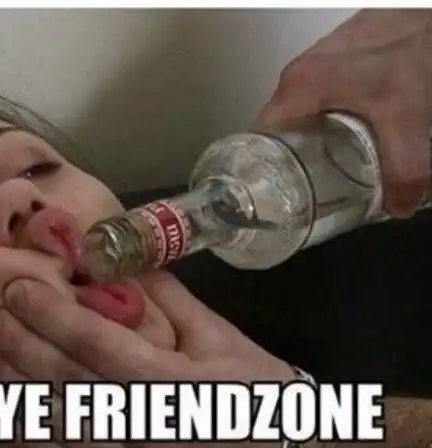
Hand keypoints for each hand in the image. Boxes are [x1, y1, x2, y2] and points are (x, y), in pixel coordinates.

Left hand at [0, 273, 293, 447]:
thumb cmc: (256, 399)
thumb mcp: (222, 343)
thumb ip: (169, 302)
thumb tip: (119, 261)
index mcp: (172, 385)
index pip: (95, 344)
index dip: (50, 313)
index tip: (16, 288)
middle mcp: (143, 429)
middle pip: (66, 383)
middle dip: (22, 347)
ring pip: (55, 430)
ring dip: (15, 392)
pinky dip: (27, 441)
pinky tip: (5, 417)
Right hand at [254, 9, 431, 216]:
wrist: (430, 9)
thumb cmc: (414, 40)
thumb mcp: (407, 116)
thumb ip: (404, 167)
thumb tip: (399, 205)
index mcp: (298, 87)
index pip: (256, 140)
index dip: (258, 172)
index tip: (267, 195)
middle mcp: (299, 75)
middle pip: (276, 133)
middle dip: (286, 166)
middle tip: (299, 194)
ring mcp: (316, 66)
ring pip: (297, 118)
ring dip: (308, 146)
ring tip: (321, 175)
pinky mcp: (336, 63)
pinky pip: (316, 104)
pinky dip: (325, 126)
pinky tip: (346, 141)